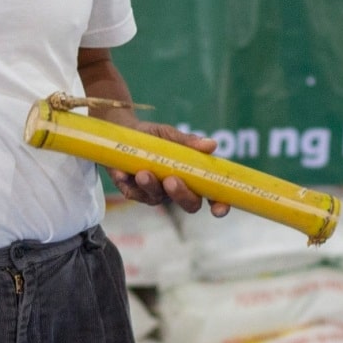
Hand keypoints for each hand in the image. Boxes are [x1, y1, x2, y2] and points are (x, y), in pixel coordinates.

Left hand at [110, 123, 230, 216]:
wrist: (123, 132)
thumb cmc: (153, 136)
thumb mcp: (170, 135)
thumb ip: (189, 142)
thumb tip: (212, 145)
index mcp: (194, 178)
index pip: (213, 196)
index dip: (220, 205)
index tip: (218, 209)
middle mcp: (178, 190)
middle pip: (189, 204)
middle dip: (181, 195)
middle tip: (172, 180)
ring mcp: (156, 193)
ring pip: (158, 199)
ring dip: (151, 187)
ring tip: (143, 173)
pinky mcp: (134, 193)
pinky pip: (134, 194)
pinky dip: (129, 183)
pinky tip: (123, 173)